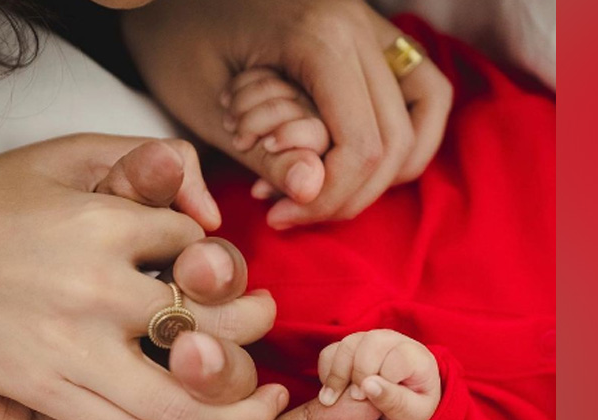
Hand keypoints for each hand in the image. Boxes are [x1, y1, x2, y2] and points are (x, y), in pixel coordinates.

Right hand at [0, 134, 283, 419]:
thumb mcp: (61, 155)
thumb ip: (141, 161)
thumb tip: (208, 204)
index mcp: (101, 221)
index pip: (197, 248)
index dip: (216, 262)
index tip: (215, 272)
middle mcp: (94, 288)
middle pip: (209, 322)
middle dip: (248, 328)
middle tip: (259, 328)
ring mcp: (70, 347)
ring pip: (182, 397)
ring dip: (235, 406)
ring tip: (263, 403)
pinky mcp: (47, 391)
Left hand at [123, 0, 452, 227]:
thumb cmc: (174, 38)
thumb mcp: (204, 103)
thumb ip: (263, 152)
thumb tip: (312, 194)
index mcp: (321, 35)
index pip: (362, 142)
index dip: (328, 198)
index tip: (278, 216)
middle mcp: (360, 25)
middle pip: (396, 139)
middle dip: (346, 194)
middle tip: (290, 212)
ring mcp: (371, 25)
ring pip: (422, 115)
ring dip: (382, 171)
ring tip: (321, 192)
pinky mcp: (370, 34)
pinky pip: (418, 91)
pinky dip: (398, 137)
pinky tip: (344, 161)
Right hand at [317, 329, 441, 419]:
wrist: (400, 401)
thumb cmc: (410, 407)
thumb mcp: (411, 413)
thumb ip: (394, 400)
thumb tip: (368, 385)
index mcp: (416, 356)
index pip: (398, 357)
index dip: (383, 379)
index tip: (372, 399)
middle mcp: (393, 341)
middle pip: (371, 342)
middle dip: (359, 372)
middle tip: (356, 399)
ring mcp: (369, 340)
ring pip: (347, 344)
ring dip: (337, 373)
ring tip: (332, 401)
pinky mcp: (349, 347)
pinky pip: (330, 351)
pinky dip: (326, 371)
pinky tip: (332, 392)